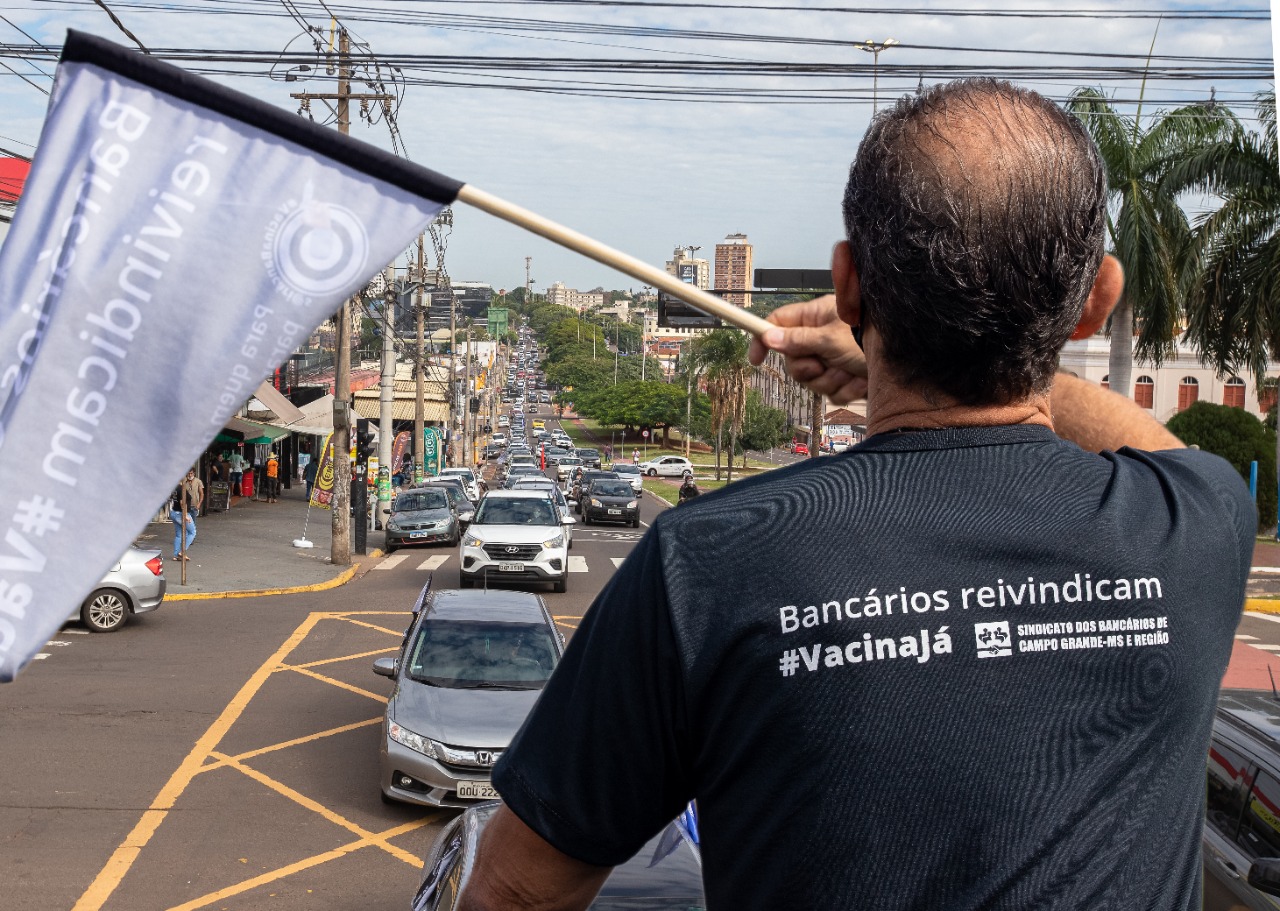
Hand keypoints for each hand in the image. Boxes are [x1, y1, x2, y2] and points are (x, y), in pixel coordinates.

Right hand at [747, 295, 867, 404]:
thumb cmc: (871, 337)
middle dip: (809, 369)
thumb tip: (769, 337)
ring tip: (850, 370)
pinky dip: (845, 389)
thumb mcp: (830, 338)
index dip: (763, 340)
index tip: (756, 360)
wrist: (905, 359)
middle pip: (795, 360)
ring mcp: (834, 357)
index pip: (779, 323)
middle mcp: (823, 336)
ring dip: (831, 380)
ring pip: (814, 380)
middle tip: (824, 364)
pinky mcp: (846, 376)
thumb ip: (797, 339)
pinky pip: (832, 391)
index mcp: (817, 316)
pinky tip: (860, 380)